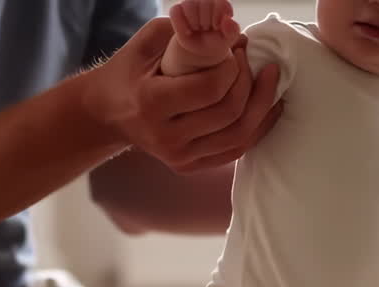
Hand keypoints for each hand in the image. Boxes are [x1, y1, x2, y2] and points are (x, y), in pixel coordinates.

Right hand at [87, 17, 283, 172]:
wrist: (108, 113)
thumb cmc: (129, 71)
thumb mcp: (148, 42)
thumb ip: (186, 31)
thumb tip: (229, 28)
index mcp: (152, 103)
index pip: (210, 89)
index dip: (234, 66)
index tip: (236, 48)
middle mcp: (165, 136)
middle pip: (229, 113)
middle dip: (250, 81)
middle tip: (252, 59)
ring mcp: (178, 157)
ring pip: (238, 136)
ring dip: (262, 105)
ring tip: (270, 78)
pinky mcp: (188, 167)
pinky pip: (235, 150)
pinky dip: (258, 128)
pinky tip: (269, 106)